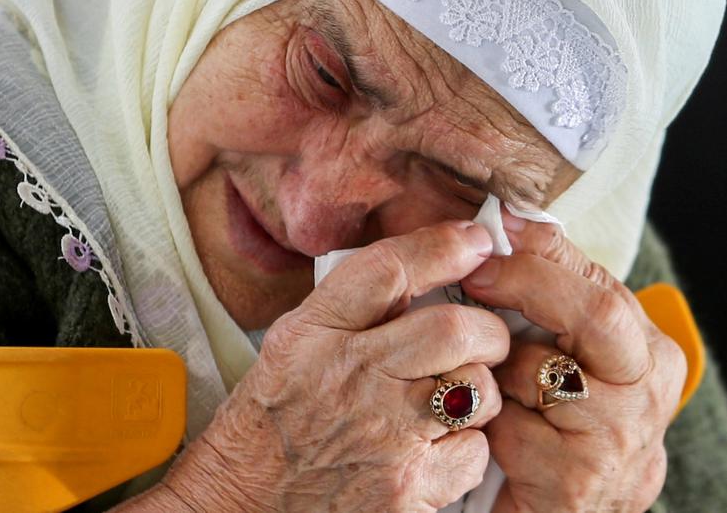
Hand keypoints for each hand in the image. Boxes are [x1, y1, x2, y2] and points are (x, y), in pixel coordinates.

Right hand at [160, 221, 508, 511]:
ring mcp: (383, 439)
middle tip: (482, 335)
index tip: (472, 240)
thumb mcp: (288, 347)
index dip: (443, 245)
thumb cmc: (266, 425)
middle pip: (453, 329)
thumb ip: (346, 309)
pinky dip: (465, 445)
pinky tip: (433, 446)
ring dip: (477, 389)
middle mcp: (349, 380)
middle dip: (485, 328)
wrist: (242, 507)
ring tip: (449, 396)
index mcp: (314, 336)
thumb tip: (421, 272)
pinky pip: (473, 453)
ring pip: (477, 390)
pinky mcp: (407, 492)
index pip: (388, 270)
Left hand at [463, 215, 685, 512]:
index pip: (599, 281)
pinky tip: (492, 435)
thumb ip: (548, 301)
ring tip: (489, 385)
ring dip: (495, 371)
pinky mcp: (577, 481)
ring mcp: (619, 439)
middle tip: (474, 277)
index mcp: (644, 351)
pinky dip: (485, 423)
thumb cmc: (552, 425)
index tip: (499, 228)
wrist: (553, 511)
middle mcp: (646, 391)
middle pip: (595, 313)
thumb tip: (516, 226)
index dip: (543, 252)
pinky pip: (508, 424)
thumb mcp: (560, 356)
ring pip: (539, 368)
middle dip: (526, 284)